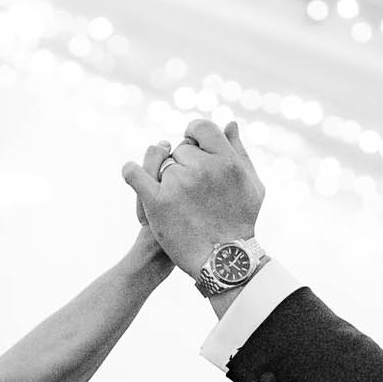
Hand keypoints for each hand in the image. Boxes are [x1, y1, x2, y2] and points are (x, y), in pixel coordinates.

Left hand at [121, 119, 265, 282]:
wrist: (223, 260)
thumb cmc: (241, 220)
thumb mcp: (251, 183)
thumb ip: (239, 150)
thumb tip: (229, 121)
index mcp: (226, 159)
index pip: (201, 128)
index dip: (196, 137)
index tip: (195, 151)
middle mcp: (202, 168)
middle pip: (180, 149)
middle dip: (182, 161)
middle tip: (188, 183)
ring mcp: (178, 184)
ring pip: (161, 162)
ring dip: (163, 172)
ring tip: (173, 194)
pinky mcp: (158, 202)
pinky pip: (135, 175)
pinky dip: (131, 172)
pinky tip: (133, 173)